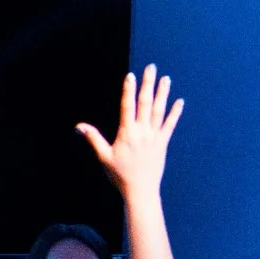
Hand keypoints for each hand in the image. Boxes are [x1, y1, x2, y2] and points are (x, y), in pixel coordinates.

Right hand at [78, 63, 183, 200]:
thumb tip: (80, 126)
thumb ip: (93, 139)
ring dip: (163, 93)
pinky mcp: (163, 143)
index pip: (128, 106)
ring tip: (166, 79)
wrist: (141, 191)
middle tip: (151, 68)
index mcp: (127, 133)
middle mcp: (142, 131)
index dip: (129, 90)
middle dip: (148, 84)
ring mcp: (154, 136)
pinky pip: (170, 125)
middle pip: (146, 103)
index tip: (130, 75)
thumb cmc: (120, 175)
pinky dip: (175, 113)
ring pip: (160, 110)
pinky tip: (179, 102)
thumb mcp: (103, 157)